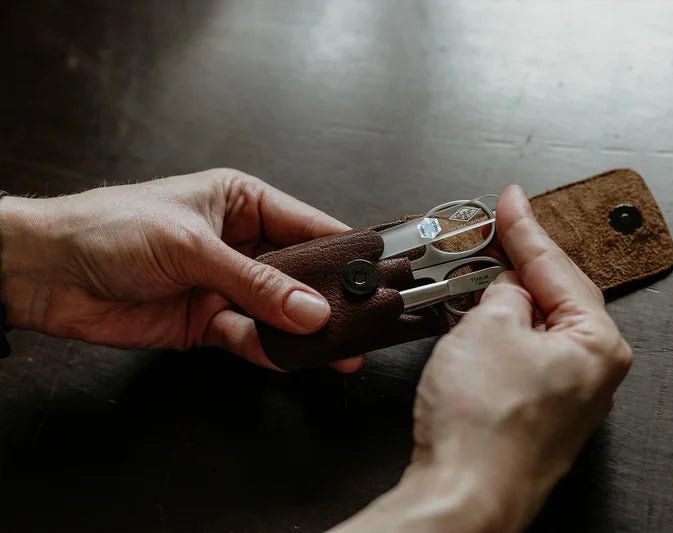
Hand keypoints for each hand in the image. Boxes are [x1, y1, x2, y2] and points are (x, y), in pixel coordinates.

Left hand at [0, 168, 362, 371]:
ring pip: (280, 311)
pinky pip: (250, 337)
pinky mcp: (208, 321)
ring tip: (339, 351)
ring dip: (305, 331)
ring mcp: (226, 285)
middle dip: (329, 299)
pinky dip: (269, 349)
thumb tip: (310, 310)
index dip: (343, 253)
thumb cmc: (110, 228)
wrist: (44, 272)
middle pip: (301, 275)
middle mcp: (241, 243)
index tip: (375, 276)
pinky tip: (290, 357)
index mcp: (242, 203)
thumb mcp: (192, 247)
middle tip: (362, 323)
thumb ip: (255, 284)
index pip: (308, 228)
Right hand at [333, 185, 631, 531]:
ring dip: (505, 303)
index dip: (526, 228)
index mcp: (598, 345)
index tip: (511, 200)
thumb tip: (508, 290)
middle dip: (520, 264)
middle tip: (495, 231)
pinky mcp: (537, 418)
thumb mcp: (489, 327)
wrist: (463, 494)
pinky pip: (524, 360)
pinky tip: (477, 326)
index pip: (558, 267)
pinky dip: (500, 337)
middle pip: (555, 298)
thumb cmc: (483, 425)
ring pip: (537, 330)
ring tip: (475, 278)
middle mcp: (594, 375)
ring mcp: (567, 400)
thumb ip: (505, 295)